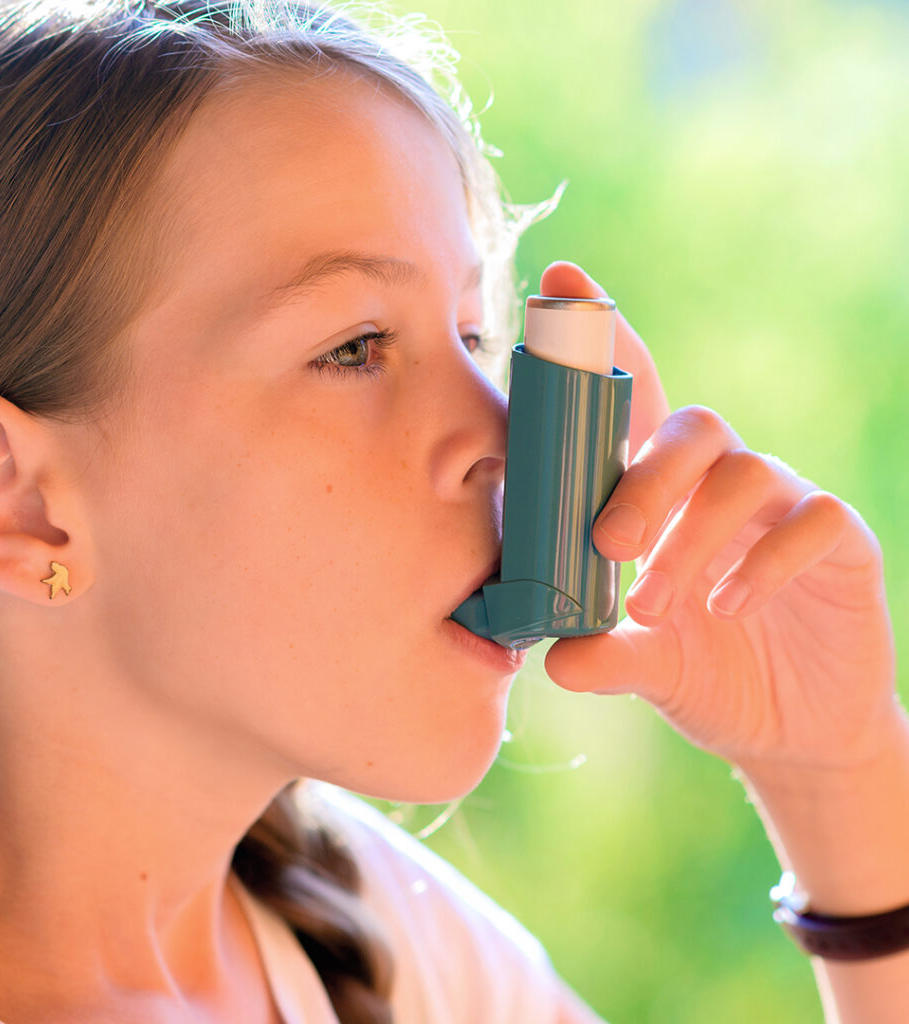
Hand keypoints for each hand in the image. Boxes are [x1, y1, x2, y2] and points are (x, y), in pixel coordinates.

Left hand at [540, 262, 902, 772]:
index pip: (634, 403)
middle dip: (642, 477)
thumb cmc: (710, 673)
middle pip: (690, 426)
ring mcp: (787, 503)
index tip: (559, 283)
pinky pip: (812, 519)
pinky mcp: (842, 539)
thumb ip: (604, 654)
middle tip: (610, 545)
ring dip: (691, 539)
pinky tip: (729, 607)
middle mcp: (723, 481)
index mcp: (665, 492)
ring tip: (656, 609)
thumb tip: (554, 662)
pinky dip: (764, 561)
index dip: (603, 342)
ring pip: (743, 472)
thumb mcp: (649, 664)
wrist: (798, 729)